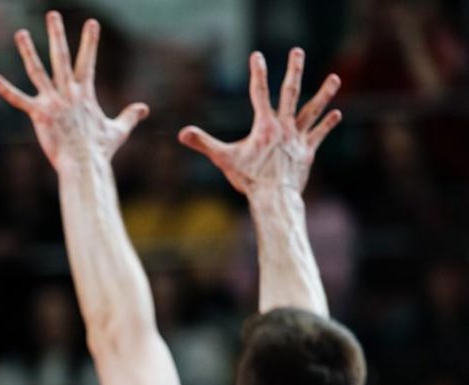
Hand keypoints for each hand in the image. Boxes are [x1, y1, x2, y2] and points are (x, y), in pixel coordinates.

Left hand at [0, 12, 148, 171]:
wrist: (86, 166)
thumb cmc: (100, 151)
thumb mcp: (118, 130)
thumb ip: (130, 116)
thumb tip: (144, 108)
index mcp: (84, 94)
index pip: (87, 61)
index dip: (89, 41)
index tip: (91, 22)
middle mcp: (68, 93)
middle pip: (61, 57)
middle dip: (57, 34)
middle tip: (52, 14)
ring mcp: (53, 103)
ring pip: (37, 71)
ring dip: (28, 51)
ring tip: (20, 33)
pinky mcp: (40, 115)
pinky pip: (19, 100)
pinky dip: (6, 90)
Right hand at [178, 48, 341, 195]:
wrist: (274, 198)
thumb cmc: (249, 179)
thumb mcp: (223, 159)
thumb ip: (204, 143)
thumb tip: (182, 133)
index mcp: (265, 126)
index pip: (259, 93)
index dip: (257, 73)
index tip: (257, 56)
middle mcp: (284, 127)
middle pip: (291, 92)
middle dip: (294, 70)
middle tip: (297, 51)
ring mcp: (297, 139)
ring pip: (312, 111)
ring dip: (324, 93)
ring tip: (334, 78)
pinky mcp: (306, 152)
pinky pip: (318, 134)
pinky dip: (326, 124)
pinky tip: (336, 113)